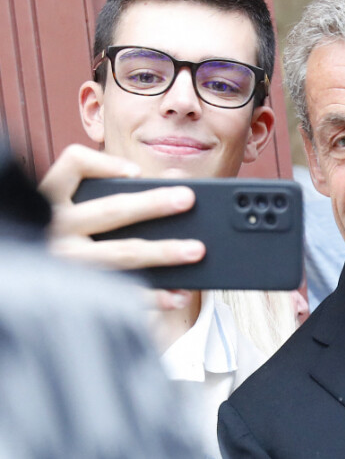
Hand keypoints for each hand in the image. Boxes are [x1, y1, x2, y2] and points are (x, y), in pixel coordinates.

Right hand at [39, 145, 204, 308]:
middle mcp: (55, 229)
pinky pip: (122, 294)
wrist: (33, 290)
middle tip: (188, 199)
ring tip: (196, 250)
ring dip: (162, 252)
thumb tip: (166, 178)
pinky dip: (153, 296)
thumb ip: (112, 190)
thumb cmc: (70, 234)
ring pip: (121, 254)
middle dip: (153, 205)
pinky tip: (177, 294)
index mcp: (51, 198)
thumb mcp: (74, 207)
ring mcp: (65, 265)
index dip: (106, 163)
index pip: (73, 164)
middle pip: (111, 211)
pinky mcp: (78, 296)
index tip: (136, 172)